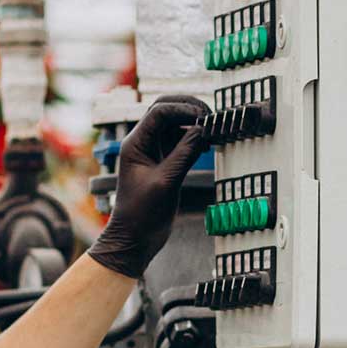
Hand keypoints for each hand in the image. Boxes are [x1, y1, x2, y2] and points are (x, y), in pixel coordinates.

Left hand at [88, 95, 209, 278]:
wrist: (134, 239)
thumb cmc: (141, 215)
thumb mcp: (166, 181)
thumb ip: (184, 153)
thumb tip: (203, 129)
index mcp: (135, 144)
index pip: (159, 111)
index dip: (183, 108)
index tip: (204, 117)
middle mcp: (143, 144)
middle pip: (166, 111)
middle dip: (188, 109)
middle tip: (211, 117)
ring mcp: (154, 153)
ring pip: (174, 125)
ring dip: (193, 124)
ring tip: (212, 131)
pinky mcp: (164, 164)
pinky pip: (180, 142)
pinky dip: (194, 139)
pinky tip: (206, 145)